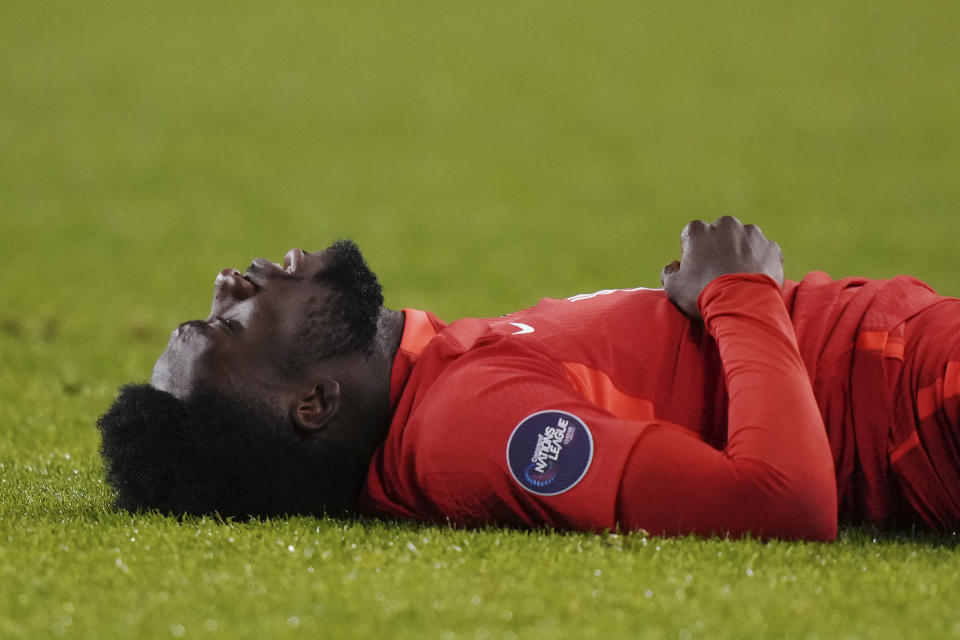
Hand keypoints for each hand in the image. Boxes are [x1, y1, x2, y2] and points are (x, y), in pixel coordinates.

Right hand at [661, 216, 783, 319]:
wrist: (741, 306)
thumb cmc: (703, 295)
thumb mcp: (673, 288)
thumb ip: (669, 272)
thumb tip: (674, 265)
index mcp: (699, 231)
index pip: (691, 235)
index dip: (692, 252)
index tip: (696, 268)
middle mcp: (726, 225)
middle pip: (720, 233)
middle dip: (719, 248)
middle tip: (718, 273)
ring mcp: (752, 235)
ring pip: (744, 240)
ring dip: (741, 253)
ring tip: (738, 278)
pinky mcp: (771, 247)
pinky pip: (764, 253)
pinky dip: (760, 263)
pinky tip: (754, 281)